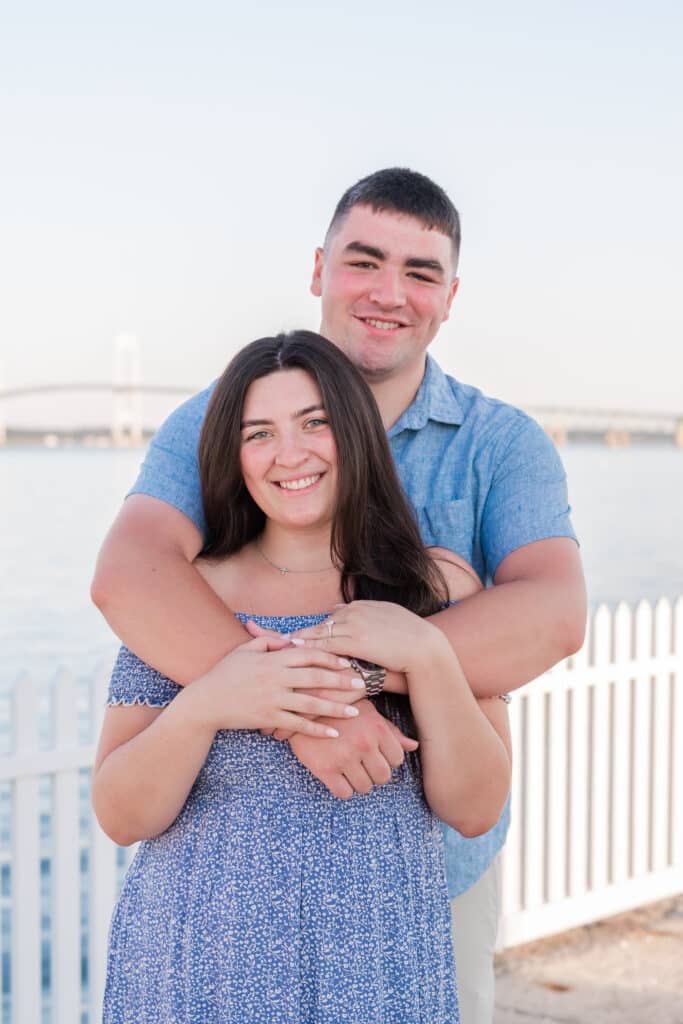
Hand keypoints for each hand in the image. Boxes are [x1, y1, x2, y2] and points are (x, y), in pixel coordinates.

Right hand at [193, 635, 365, 738]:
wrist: (205, 701)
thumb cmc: (224, 673)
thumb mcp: (244, 650)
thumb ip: (268, 642)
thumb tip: (289, 640)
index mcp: (272, 659)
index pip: (308, 654)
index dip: (330, 657)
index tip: (347, 662)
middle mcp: (276, 678)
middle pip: (316, 678)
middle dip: (341, 681)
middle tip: (361, 683)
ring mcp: (273, 699)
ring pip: (311, 703)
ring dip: (335, 708)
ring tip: (354, 712)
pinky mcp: (269, 718)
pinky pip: (298, 725)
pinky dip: (317, 729)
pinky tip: (333, 733)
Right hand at [289, 699, 417, 798]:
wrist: (302, 708)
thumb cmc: (340, 710)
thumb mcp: (368, 713)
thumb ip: (391, 731)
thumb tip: (413, 746)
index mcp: (377, 729)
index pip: (397, 760)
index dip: (387, 760)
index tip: (376, 755)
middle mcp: (363, 744)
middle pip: (383, 777)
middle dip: (375, 774)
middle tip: (363, 765)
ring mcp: (344, 758)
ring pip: (364, 788)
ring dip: (358, 782)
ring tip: (349, 768)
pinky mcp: (325, 769)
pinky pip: (344, 793)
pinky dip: (343, 789)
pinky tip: (338, 776)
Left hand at [292, 600, 442, 674]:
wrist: (426, 647)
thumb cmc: (412, 637)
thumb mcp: (389, 618)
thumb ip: (368, 615)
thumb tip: (342, 608)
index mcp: (362, 606)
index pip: (332, 617)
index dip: (315, 628)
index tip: (298, 635)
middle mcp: (354, 612)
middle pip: (320, 624)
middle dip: (298, 633)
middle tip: (270, 636)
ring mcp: (354, 625)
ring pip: (319, 633)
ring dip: (298, 641)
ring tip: (277, 647)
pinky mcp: (356, 640)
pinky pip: (326, 644)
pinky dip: (309, 648)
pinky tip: (295, 653)